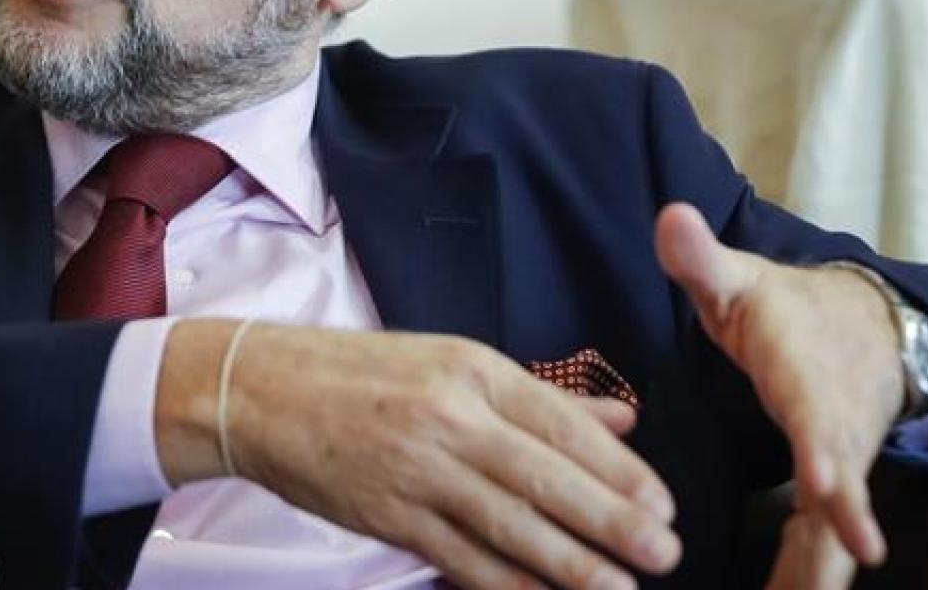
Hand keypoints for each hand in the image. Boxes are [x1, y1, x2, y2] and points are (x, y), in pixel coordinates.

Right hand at [157, 321, 681, 589]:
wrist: (263, 392)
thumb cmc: (363, 373)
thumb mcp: (455, 361)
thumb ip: (542, 396)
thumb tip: (621, 421)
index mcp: (473, 371)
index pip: (562, 424)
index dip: (618, 470)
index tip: (663, 503)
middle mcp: (450, 420)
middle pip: (545, 478)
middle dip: (611, 521)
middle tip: (664, 551)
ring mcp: (418, 472)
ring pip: (509, 526)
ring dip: (572, 564)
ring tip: (620, 586)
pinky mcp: (389, 516)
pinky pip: (461, 557)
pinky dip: (507, 583)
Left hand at [654, 203, 904, 589]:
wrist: (869, 328)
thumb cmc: (789, 309)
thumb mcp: (742, 281)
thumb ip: (703, 259)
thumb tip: (670, 215)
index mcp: (809, 381)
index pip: (821, 420)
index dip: (826, 455)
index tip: (827, 487)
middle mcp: (837, 434)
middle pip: (840, 498)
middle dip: (833, 544)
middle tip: (826, 579)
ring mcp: (842, 468)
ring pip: (834, 535)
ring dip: (819, 577)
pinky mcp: (836, 493)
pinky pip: (822, 546)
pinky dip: (808, 579)